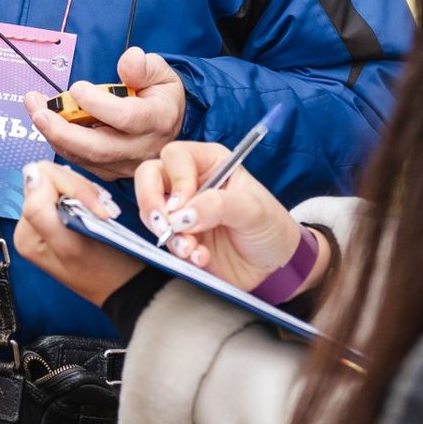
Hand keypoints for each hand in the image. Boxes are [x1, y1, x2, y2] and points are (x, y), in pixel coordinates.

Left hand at [13, 159, 142, 306]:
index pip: (41, 179)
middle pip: (50, 176)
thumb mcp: (70, 243)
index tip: (99, 209)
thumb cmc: (104, 271)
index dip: (73, 186)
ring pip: (62, 180)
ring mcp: (46, 220)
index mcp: (26, 231)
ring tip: (104, 212)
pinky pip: (71, 191)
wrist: (125, 287)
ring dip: (87, 192)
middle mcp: (31, 224)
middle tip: (104, 210)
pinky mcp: (62, 217)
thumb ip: (40, 209)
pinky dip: (90, 196)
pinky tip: (101, 210)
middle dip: (80, 189)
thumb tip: (30, 172)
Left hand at [24, 46, 187, 180]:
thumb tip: (130, 60)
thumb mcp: (161, 72)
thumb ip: (144, 66)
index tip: (76, 88)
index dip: (98, 104)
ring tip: (36, 109)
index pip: (126, 117)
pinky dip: (60, 142)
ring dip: (54, 135)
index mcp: (158, 119)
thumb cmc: (161, 95)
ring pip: (85, 157)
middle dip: (63, 131)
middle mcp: (142, 147)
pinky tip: (47, 121)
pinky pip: (80, 160)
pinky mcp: (110, 170)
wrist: (169, 123)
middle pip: (99, 148)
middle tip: (39, 111)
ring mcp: (125, 163)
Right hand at [135, 141, 323, 296]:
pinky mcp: (179, 236)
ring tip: (192, 250)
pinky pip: (162, 239)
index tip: (184, 206)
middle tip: (165, 227)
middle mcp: (191, 181)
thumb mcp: (253, 211)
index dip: (176, 180)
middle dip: (151, 203)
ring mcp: (181, 209)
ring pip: (151, 211)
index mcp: (211, 162)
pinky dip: (177, 252)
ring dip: (167, 234)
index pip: (175, 156)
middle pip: (149, 176)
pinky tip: (201, 258)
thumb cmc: (270, 228)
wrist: (273, 267)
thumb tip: (182, 214)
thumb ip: (219, 205)